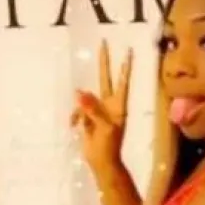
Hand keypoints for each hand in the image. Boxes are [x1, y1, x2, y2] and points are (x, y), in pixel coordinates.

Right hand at [70, 40, 132, 173]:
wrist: (101, 161)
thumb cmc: (109, 145)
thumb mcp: (105, 126)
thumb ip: (93, 108)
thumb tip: (79, 92)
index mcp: (119, 105)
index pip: (122, 81)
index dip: (125, 67)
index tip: (129, 51)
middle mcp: (108, 103)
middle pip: (105, 78)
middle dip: (104, 62)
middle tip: (104, 43)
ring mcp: (97, 109)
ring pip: (84, 98)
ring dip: (80, 110)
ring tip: (83, 125)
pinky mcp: (86, 117)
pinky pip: (77, 110)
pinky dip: (75, 118)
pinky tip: (75, 127)